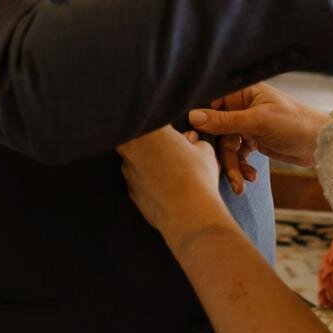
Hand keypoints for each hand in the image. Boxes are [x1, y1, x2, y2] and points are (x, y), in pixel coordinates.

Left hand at [119, 122, 227, 241]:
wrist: (188, 215)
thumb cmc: (198, 177)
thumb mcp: (204, 152)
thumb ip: (194, 141)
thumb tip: (191, 139)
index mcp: (150, 131)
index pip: (149, 118)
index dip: (159, 122)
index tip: (168, 127)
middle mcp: (132, 148)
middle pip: (136, 137)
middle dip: (150, 141)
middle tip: (169, 147)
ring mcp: (128, 171)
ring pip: (134, 160)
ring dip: (147, 161)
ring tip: (170, 170)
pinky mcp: (131, 193)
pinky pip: (138, 181)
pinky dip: (148, 181)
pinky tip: (165, 187)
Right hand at [189, 82, 320, 169]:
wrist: (321, 145)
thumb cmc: (294, 123)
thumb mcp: (258, 121)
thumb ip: (225, 120)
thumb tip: (193, 117)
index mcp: (243, 91)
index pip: (212, 102)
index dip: (201, 121)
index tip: (192, 138)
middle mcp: (242, 106)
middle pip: (216, 129)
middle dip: (220, 153)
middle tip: (218, 171)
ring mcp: (247, 124)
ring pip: (226, 145)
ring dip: (232, 166)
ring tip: (240, 185)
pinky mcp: (253, 140)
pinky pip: (238, 154)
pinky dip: (242, 167)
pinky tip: (251, 177)